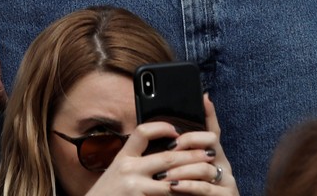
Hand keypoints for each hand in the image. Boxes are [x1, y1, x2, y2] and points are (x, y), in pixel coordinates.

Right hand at [91, 107, 237, 195]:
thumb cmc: (107, 193)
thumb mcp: (115, 171)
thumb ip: (133, 160)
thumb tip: (158, 149)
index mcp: (123, 157)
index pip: (142, 132)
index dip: (161, 127)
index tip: (177, 129)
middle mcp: (129, 170)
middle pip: (167, 158)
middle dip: (191, 155)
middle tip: (209, 152)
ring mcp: (136, 189)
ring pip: (172, 182)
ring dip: (192, 177)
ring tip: (208, 173)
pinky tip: (192, 194)